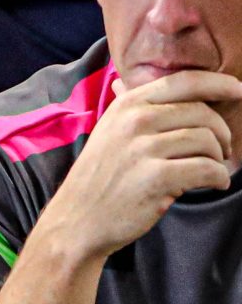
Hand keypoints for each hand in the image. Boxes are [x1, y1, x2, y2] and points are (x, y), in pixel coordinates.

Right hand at [46, 69, 241, 261]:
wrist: (78, 221)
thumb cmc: (98, 179)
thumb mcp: (105, 132)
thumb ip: (123, 108)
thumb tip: (121, 83)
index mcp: (128, 105)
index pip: (184, 82)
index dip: (218, 83)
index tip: (238, 90)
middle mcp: (135, 121)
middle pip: (201, 113)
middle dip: (221, 132)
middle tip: (223, 150)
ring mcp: (144, 149)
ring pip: (207, 141)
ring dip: (219, 158)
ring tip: (214, 170)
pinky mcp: (156, 178)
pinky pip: (206, 169)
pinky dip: (219, 177)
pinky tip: (215, 183)